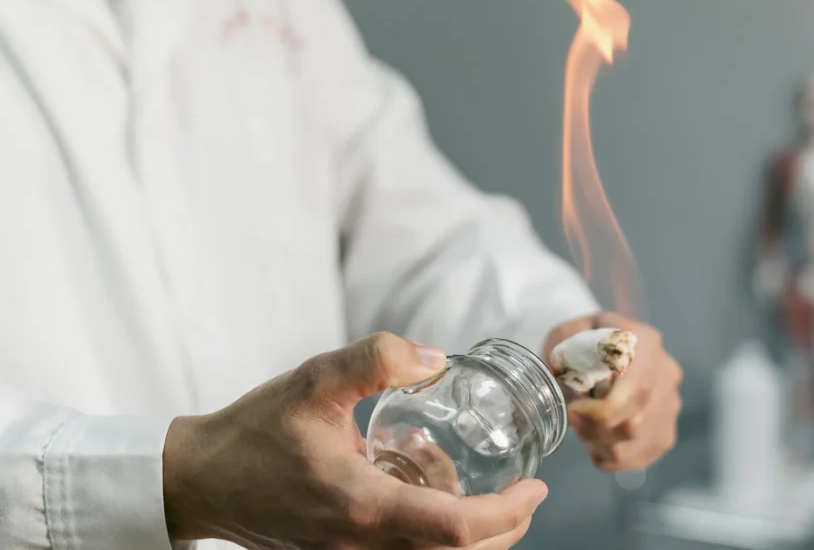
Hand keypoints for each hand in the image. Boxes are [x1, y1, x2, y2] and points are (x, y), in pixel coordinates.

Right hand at [163, 333, 547, 548]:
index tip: (536, 487)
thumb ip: (376, 360)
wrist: (199, 480)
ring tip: (475, 487)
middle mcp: (361, 546)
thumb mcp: (313, 381)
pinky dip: (434, 536)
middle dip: (504, 531)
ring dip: (472, 537)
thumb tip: (436, 359)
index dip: (507, 513)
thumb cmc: (254, 433)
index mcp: (362, 506)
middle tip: (525, 494)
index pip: (456, 529)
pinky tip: (426, 489)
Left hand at [543, 313, 682, 471]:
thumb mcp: (565, 336)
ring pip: (635, 444)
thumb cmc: (581, 339)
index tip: (573, 411)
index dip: (603, 411)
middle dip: (596, 430)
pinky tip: (597, 440)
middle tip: (573, 421)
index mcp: (645, 343)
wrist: (603, 345)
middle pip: (636, 423)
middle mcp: (666, 373)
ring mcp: (670, 404)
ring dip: (601, 444)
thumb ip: (562, 360)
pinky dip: (612, 456)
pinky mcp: (666, 430)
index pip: (637, 389)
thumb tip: (562, 395)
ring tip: (583, 428)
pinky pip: (640, 457)